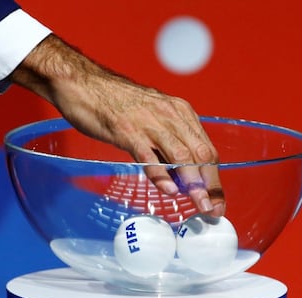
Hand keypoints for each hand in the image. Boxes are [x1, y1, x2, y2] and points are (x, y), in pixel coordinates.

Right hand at [11, 34, 224, 217]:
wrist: (84, 83)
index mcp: (180, 112)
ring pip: (181, 156)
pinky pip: (150, 156)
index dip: (215, 179)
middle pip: (201, 155)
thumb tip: (180, 175)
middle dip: (210, 186)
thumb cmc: (116, 103)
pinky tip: (169, 190)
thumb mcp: (152, 118)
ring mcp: (149, 123)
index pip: (207, 149)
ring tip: (199, 205)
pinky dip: (162, 174)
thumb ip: (168, 142)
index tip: (217, 201)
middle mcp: (170, 115)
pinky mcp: (127, 130)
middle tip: (212, 210)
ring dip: (193, 184)